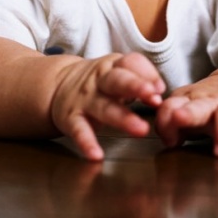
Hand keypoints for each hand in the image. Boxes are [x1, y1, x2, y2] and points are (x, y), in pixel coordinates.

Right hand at [51, 52, 165, 160]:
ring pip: (104, 107)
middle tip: (153, 96)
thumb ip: (140, 79)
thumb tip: (160, 92)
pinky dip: (87, 143)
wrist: (57, 84)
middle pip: (118, 80)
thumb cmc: (98, 82)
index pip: (131, 62)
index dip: (148, 74)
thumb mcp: (117, 72)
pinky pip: (79, 130)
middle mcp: (99, 80)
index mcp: (113, 66)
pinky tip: (96, 155)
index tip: (160, 90)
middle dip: (136, 86)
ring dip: (123, 118)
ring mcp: (85, 99)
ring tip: (141, 129)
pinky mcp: (71, 118)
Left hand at [155, 78, 217, 158]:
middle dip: (188, 113)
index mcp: (189, 100)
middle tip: (180, 118)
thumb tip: (168, 141)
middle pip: (197, 106)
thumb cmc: (205, 105)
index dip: (165, 120)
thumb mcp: (185, 109)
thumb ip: (170, 124)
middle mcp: (209, 103)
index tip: (169, 140)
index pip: (171, 106)